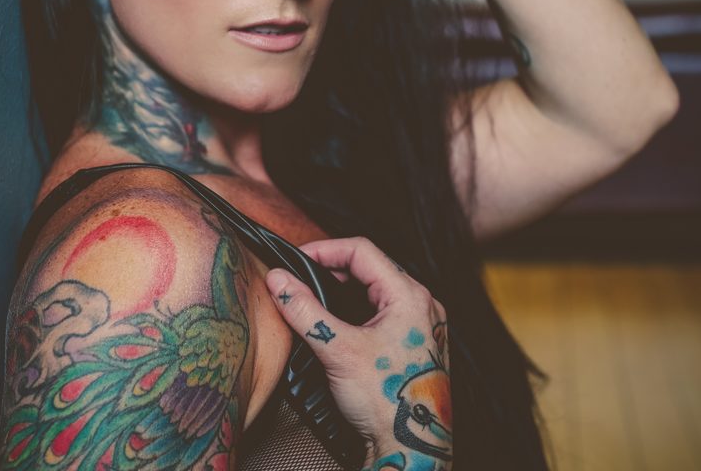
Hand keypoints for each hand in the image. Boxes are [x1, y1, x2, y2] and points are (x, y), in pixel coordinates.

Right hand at [265, 237, 451, 469]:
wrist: (413, 451)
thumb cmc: (386, 402)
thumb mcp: (337, 350)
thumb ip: (304, 310)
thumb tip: (278, 280)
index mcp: (410, 295)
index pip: (362, 250)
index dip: (324, 249)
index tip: (296, 259)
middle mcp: (422, 304)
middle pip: (370, 266)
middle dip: (332, 269)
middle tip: (301, 277)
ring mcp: (422, 324)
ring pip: (377, 289)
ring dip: (345, 290)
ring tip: (315, 298)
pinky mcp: (417, 342)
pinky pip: (385, 311)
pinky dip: (358, 309)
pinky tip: (339, 323)